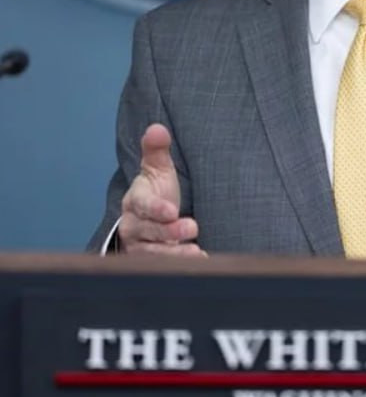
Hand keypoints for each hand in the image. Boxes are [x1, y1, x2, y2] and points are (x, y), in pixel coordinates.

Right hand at [118, 124, 205, 255]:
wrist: (150, 219)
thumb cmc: (156, 192)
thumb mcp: (157, 170)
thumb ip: (157, 150)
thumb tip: (157, 128)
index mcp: (135, 201)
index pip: (143, 205)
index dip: (156, 209)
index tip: (171, 211)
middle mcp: (134, 226)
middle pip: (148, 232)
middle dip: (169, 231)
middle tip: (192, 227)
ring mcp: (141, 247)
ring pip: (154, 254)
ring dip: (175, 253)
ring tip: (195, 251)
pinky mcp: (151, 262)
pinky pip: (161, 268)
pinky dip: (179, 266)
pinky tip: (199, 261)